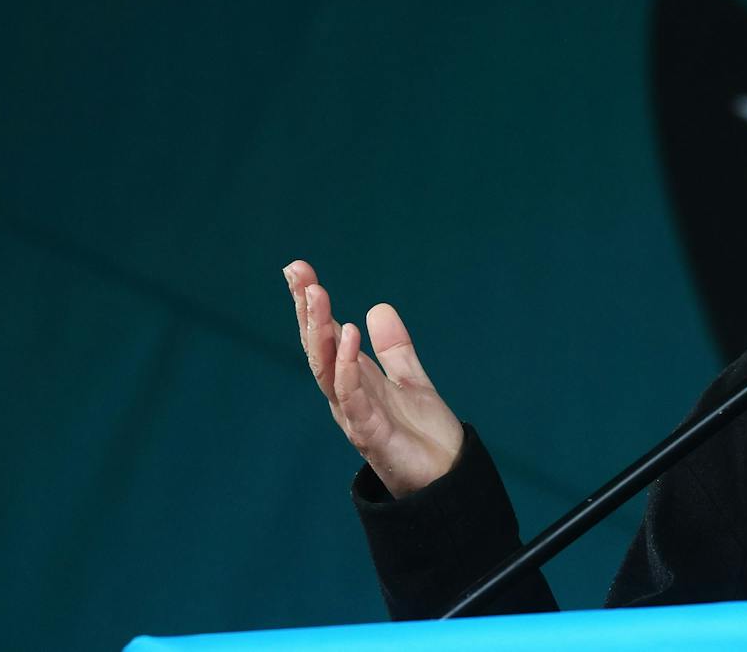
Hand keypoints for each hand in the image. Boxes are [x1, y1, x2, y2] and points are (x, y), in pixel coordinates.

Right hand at [284, 260, 464, 497]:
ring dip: (321, 332)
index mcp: (354, 382)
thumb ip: (394, 349)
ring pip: (327, 369)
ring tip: (318, 295)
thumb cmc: (424, 435)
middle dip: (307, 310)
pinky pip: (352, 397)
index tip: (298, 269)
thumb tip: (376, 308)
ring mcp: (355, 415)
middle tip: (297, 272)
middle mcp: (346, 397)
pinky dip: (347, 367)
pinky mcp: (371, 434)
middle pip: (318, 348)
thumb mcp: (410, 380)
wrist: (449, 478)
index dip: (311, 305)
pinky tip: (348, 336)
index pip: (326, 337)